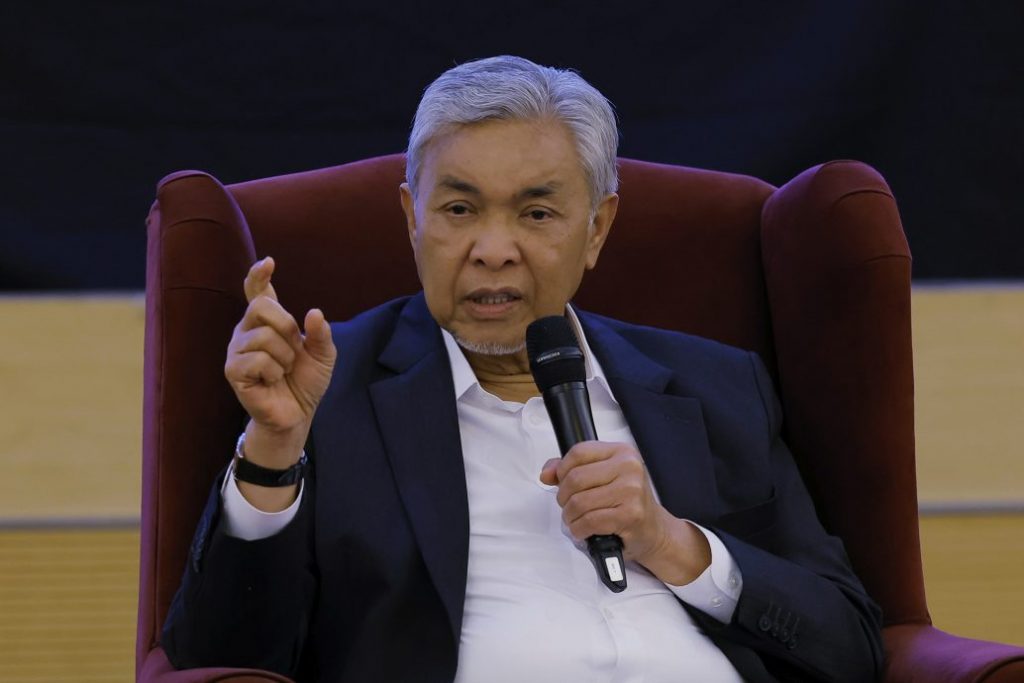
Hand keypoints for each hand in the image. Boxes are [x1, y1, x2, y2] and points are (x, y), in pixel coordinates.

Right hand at [224, 257, 336, 464]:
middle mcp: (246, 330)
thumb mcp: (323, 355)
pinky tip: (272, 380)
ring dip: (284, 357)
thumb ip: (321, 333)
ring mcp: (236, 349)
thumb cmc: (305, 381)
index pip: (257, 292)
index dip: (258, 276)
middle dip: (287, 327)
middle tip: (293, 351)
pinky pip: (257, 359)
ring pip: (264, 336)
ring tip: (282, 370)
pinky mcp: (232, 370)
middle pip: (262, 306)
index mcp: (266, 322)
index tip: (268, 263)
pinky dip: (274, 371)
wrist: (297, 413)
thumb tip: (314, 313)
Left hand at [540, 441, 710, 585]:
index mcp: (622, 452)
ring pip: (579, 502)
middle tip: (570, 506)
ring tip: (577, 520)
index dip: (562, 470)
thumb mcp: (602, 478)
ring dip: (570, 517)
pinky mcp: (630, 515)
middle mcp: (629, 467)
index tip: (562, 483)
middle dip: (564, 497)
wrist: (654, 531)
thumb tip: (547, 473)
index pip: (578, 452)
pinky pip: (589, 521)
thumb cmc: (626, 504)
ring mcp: (632, 491)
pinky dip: (579, 529)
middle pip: (575, 478)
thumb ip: (571, 470)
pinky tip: (584, 530)